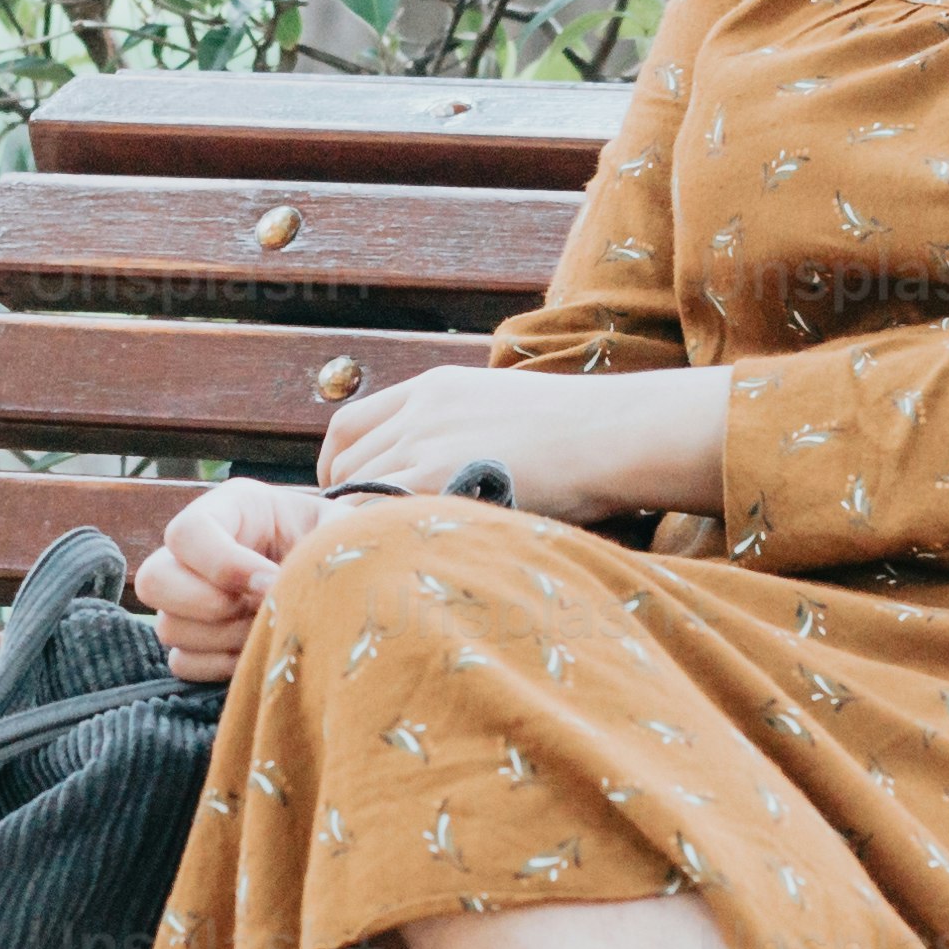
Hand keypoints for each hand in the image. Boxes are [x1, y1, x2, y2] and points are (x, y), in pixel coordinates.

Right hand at [136, 477, 325, 683]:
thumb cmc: (338, 545)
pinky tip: (257, 652)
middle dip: (210, 605)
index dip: (224, 565)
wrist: (341, 576)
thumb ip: (322, 545)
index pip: (188, 532)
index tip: (271, 584)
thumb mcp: (338, 530)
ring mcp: (186, 599)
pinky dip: (219, 666)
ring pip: (168, 627)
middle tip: (259, 610)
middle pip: (154, 580)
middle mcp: (194, 554)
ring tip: (269, 631)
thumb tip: (282, 590)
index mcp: (230, 510)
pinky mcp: (193, 640)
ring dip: (223, 638)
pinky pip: (182, 663)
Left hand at [313, 361, 728, 529]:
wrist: (611, 434)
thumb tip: (440, 472)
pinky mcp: (436, 479)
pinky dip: (370, 535)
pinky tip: (387, 559)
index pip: (349, 425)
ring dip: (354, 522)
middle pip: (347, 460)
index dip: (336, 465)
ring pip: (354, 488)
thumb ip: (458, 430)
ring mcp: (423, 443)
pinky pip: (374, 510)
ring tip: (370, 557)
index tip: (342, 495)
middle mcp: (418, 411)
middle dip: (340, 500)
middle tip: (352, 539)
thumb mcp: (502, 409)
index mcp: (432, 388)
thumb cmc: (577, 434)